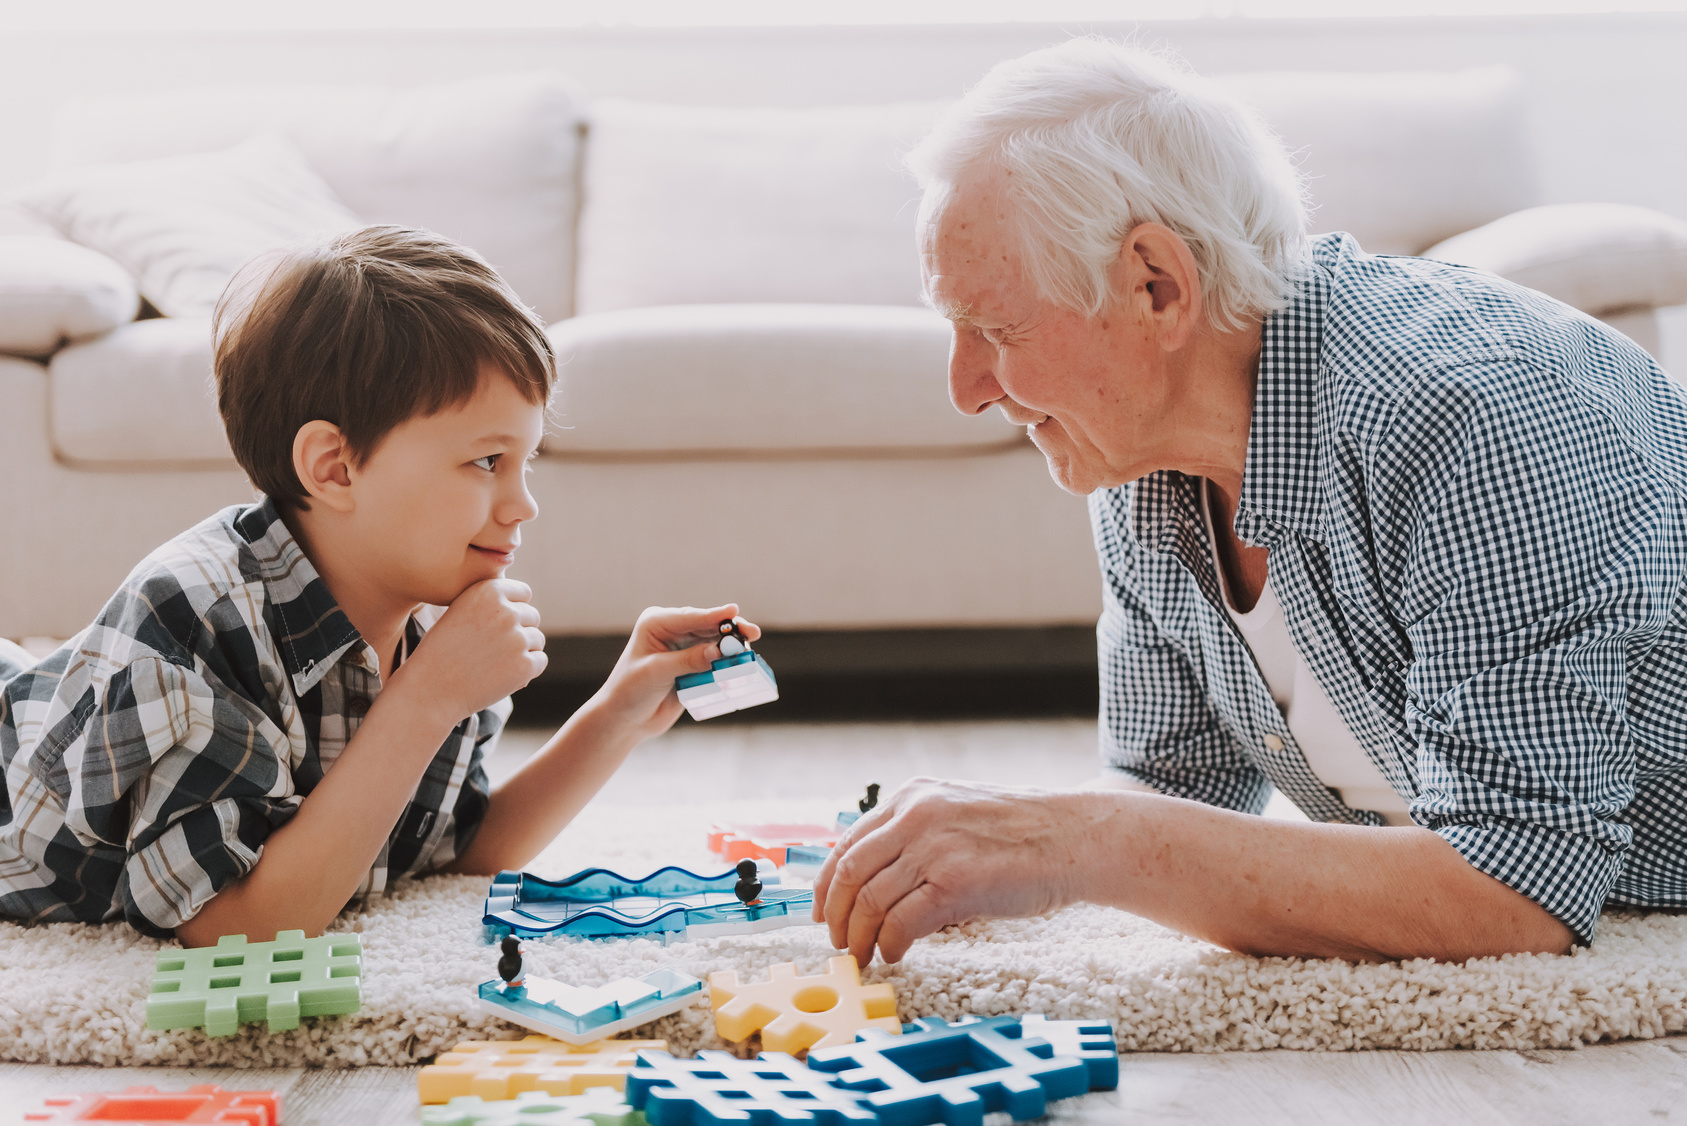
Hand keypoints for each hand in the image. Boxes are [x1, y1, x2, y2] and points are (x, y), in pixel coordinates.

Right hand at [396, 578, 546, 721]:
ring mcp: (517, 639)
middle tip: (493, 650)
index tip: (498, 626)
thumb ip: (491, 602)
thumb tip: (523, 603)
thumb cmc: (441, 651)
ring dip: (523, 651)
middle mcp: (505, 611)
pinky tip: (502, 676)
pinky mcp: (525, 665)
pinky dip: (526, 670)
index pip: (523, 593)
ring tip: (493, 663)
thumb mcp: (460, 612)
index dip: (513, 609)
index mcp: (488, 591)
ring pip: (537, 640)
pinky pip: (540, 661)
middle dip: (519, 631)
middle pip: (532, 616)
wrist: (429, 689)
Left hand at [590, 604, 761, 740]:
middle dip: (730, 630)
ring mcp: (685, 649)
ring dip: (732, 647)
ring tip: (749, 652)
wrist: (625, 721)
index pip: (690, 617)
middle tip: (752, 633)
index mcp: (657, 623)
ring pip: (716, 643)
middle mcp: (673, 631)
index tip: (734, 611)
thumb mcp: (657, 672)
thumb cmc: (630, 691)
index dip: (714, 615)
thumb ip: (688, 661)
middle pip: (709, 626)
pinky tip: (742, 665)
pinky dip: (728, 663)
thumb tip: (719, 652)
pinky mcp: (694, 667)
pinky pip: (716, 662)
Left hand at [812, 778, 1086, 963]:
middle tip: (839, 944)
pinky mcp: (955, 880)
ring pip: (869, 900)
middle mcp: (916, 815)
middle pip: (848, 873)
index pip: (848, 843)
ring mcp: (934, 846)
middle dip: (836, 916)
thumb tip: (873, 884)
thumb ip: (916, 836)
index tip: (822, 913)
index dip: (826, 885)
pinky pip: (901, 922)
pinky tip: (896, 954)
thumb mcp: (957, 814)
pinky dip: (890, 944)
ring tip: (865, 956)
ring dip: (860, 937)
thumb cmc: (1023, 833)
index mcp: (912, 796)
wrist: (1074, 837)